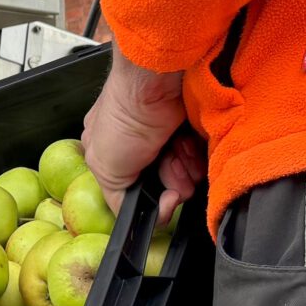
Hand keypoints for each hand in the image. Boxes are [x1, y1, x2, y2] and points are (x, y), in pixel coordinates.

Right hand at [82, 51, 203, 225]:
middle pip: (164, 186)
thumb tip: (137, 222)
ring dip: (185, 168)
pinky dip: (197, 155)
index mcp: (111, 154)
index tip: (164, 199)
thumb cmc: (122, 118)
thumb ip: (116, 202)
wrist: (154, 83)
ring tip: (179, 149)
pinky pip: (199, 158)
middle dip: (172, 182)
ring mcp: (166, 139)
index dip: (152, 201)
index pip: (136, 194)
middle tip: (171, 167)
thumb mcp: (106, 169)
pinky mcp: (187, 130)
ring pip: (185, 175)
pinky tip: (189, 143)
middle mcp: (139, 149)